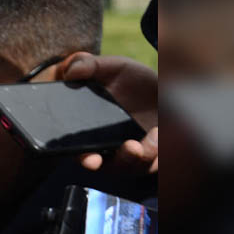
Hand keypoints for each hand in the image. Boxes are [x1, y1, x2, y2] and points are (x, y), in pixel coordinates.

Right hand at [60, 52, 157, 175]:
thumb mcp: (112, 67)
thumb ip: (89, 66)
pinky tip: (160, 132)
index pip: (82, 153)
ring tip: (154, 135)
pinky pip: (158, 161)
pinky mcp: (157, 153)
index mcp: (90, 133)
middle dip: (122, 161)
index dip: (85, 159)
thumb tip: (70, 71)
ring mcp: (135, 153)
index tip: (90, 159)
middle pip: (112, 166)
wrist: (163, 85)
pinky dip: (160, 150)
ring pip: (136, 166)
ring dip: (143, 156)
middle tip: (131, 147)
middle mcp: (111, 149)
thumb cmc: (130, 79)